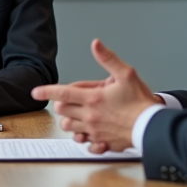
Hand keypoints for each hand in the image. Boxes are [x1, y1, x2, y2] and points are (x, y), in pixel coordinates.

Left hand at [31, 39, 158, 152]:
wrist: (152, 126)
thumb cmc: (140, 101)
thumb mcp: (126, 74)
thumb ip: (108, 59)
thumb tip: (95, 44)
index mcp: (93, 98)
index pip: (62, 94)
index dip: (46, 91)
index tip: (35, 92)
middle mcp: (89, 116)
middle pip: (62, 111)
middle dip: (61, 105)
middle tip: (70, 100)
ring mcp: (94, 130)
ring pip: (69, 127)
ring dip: (69, 120)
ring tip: (78, 115)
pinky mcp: (101, 142)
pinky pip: (83, 142)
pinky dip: (82, 137)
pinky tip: (88, 132)